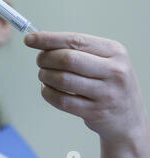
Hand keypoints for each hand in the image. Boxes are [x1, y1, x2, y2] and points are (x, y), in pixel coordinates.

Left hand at [25, 32, 149, 157]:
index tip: (29, 39)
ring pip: (62, 80)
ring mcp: (106, 93)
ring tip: (44, 75)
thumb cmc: (108, 82)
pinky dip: (47, 93)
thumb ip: (76, 49)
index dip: (48, 39)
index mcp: (114, 51)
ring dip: (45, 76)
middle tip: (39, 61)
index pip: (75, 40)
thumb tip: (39, 40)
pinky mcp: (95, 112)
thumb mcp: (104, 60)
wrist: (128, 118)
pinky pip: (61, 100)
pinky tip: (47, 89)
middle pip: (67, 59)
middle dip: (45, 58)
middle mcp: (114, 71)